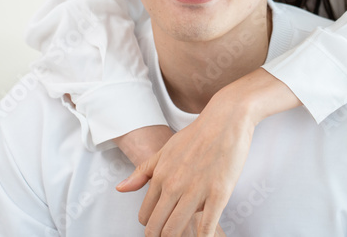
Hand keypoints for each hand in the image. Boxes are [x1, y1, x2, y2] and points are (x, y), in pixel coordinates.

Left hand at [116, 89, 254, 236]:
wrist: (226, 120)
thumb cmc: (197, 135)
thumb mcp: (164, 150)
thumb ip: (143, 172)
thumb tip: (120, 189)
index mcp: (160, 177)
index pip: (146, 216)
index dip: (152, 227)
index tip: (161, 229)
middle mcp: (174, 185)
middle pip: (157, 228)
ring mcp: (196, 190)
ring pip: (175, 230)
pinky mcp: (218, 194)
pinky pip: (206, 226)